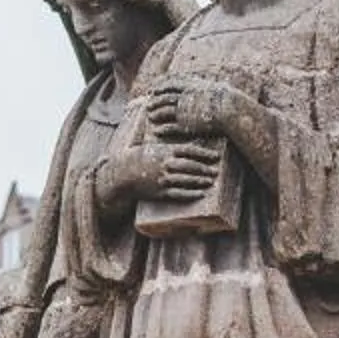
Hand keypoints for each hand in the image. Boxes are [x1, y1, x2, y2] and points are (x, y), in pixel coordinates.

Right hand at [104, 137, 224, 205]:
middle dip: (205, 168)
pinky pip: (178, 193)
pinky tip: (200, 194)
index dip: (204, 154)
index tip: (216, 156)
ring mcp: (163, 179)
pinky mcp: (160, 192)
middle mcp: (165, 164)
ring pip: (186, 180)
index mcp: (165, 150)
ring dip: (200, 181)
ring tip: (211, 181)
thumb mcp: (155, 147)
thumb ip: (172, 146)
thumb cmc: (140, 157)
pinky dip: (191, 194)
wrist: (122, 173)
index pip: (190, 150)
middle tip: (216, 170)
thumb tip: (192, 144)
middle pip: (191, 166)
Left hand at [145, 78, 255, 144]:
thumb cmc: (228, 100)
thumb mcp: (219, 88)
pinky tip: (157, 131)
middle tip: (149, 102)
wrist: (229, 110)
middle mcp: (184, 97)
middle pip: (166, 97)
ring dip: (156, 113)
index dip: (162, 86)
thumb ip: (213, 87)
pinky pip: (170, 126)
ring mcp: (183, 110)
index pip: (172, 84)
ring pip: (165, 110)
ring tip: (150, 116)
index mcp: (191, 86)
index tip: (155, 88)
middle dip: (156, 99)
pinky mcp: (185, 123)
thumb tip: (220, 84)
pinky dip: (162, 128)